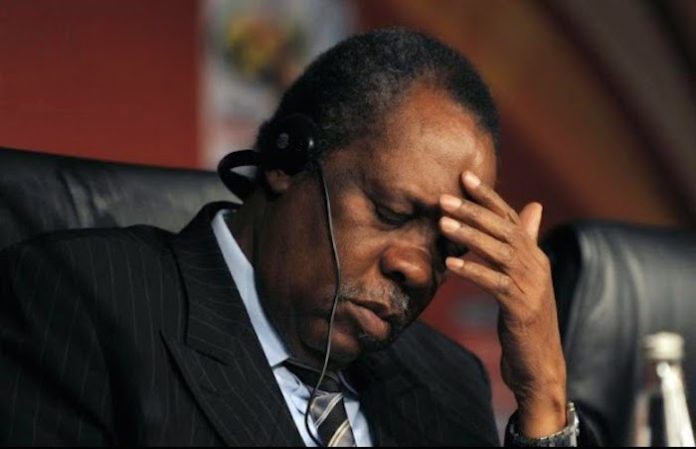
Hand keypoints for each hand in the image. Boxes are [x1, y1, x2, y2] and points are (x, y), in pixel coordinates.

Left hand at [439, 171, 566, 437]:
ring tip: (442, 223)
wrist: (539, 361)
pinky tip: (450, 262)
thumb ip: (526, 242)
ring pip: (497, 251)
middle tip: (443, 198)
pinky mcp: (521, 307)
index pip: (510, 216)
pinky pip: (493, 283)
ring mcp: (530, 285)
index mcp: (534, 254)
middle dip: (472, 211)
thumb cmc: (526, 316)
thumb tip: (533, 206)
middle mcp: (536, 264)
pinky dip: (472, 270)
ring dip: (468, 235)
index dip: (488, 196)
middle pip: (502, 229)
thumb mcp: (526, 276)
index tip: (464, 177)